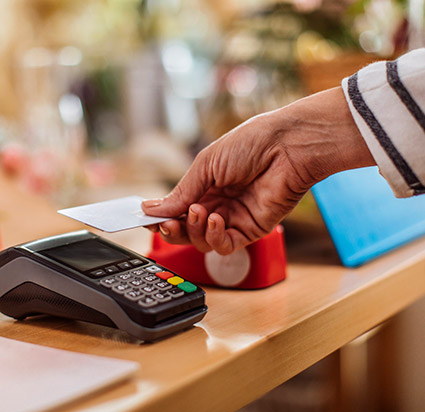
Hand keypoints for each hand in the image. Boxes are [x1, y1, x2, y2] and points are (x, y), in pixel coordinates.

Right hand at [142, 87, 374, 253]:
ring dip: (194, 230)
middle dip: (172, 229)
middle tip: (165, 223)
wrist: (287, 146)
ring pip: (202, 241)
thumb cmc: (249, 145)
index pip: (177, 210)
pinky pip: (225, 246)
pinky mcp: (251, 230)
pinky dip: (215, 238)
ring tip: (200, 210)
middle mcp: (218, 205)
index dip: (161, 217)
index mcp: (205, 186)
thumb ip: (182, 191)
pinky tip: (216, 220)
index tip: (145, 219)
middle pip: (186, 230)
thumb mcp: (206, 165)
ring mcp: (234, 219)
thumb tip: (152, 209)